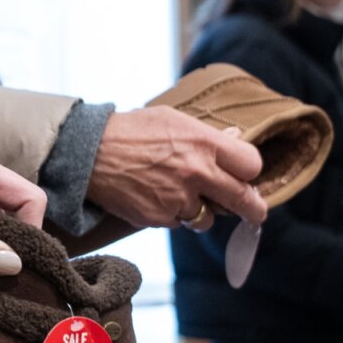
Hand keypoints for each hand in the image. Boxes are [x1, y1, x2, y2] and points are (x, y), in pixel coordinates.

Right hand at [87, 106, 266, 231]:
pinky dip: (169, 214)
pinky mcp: (159, 217)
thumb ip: (205, 135)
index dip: (250, 173)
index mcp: (204, 142)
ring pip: (206, 218)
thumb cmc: (130, 131)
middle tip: (254, 213)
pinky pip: (177, 223)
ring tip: (175, 193)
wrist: (87, 152)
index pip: (252, 165)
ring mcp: (178, 198)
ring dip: (198, 211)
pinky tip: (152, 196)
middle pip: (243, 200)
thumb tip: (235, 142)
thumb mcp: (172, 119)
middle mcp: (197, 172)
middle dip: (252, 210)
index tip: (247, 178)